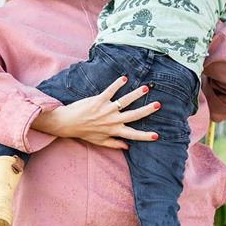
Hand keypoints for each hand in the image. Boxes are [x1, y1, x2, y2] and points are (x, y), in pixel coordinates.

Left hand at [32, 76, 158, 149]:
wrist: (68, 123)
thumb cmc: (84, 132)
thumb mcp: (99, 141)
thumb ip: (114, 144)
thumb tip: (128, 147)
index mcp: (114, 130)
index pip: (132, 134)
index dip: (144, 136)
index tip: (156, 135)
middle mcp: (112, 120)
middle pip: (133, 115)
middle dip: (146, 110)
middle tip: (158, 104)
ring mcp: (106, 109)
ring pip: (124, 101)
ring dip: (136, 94)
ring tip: (145, 89)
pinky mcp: (98, 100)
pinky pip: (109, 91)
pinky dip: (116, 84)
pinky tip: (124, 78)